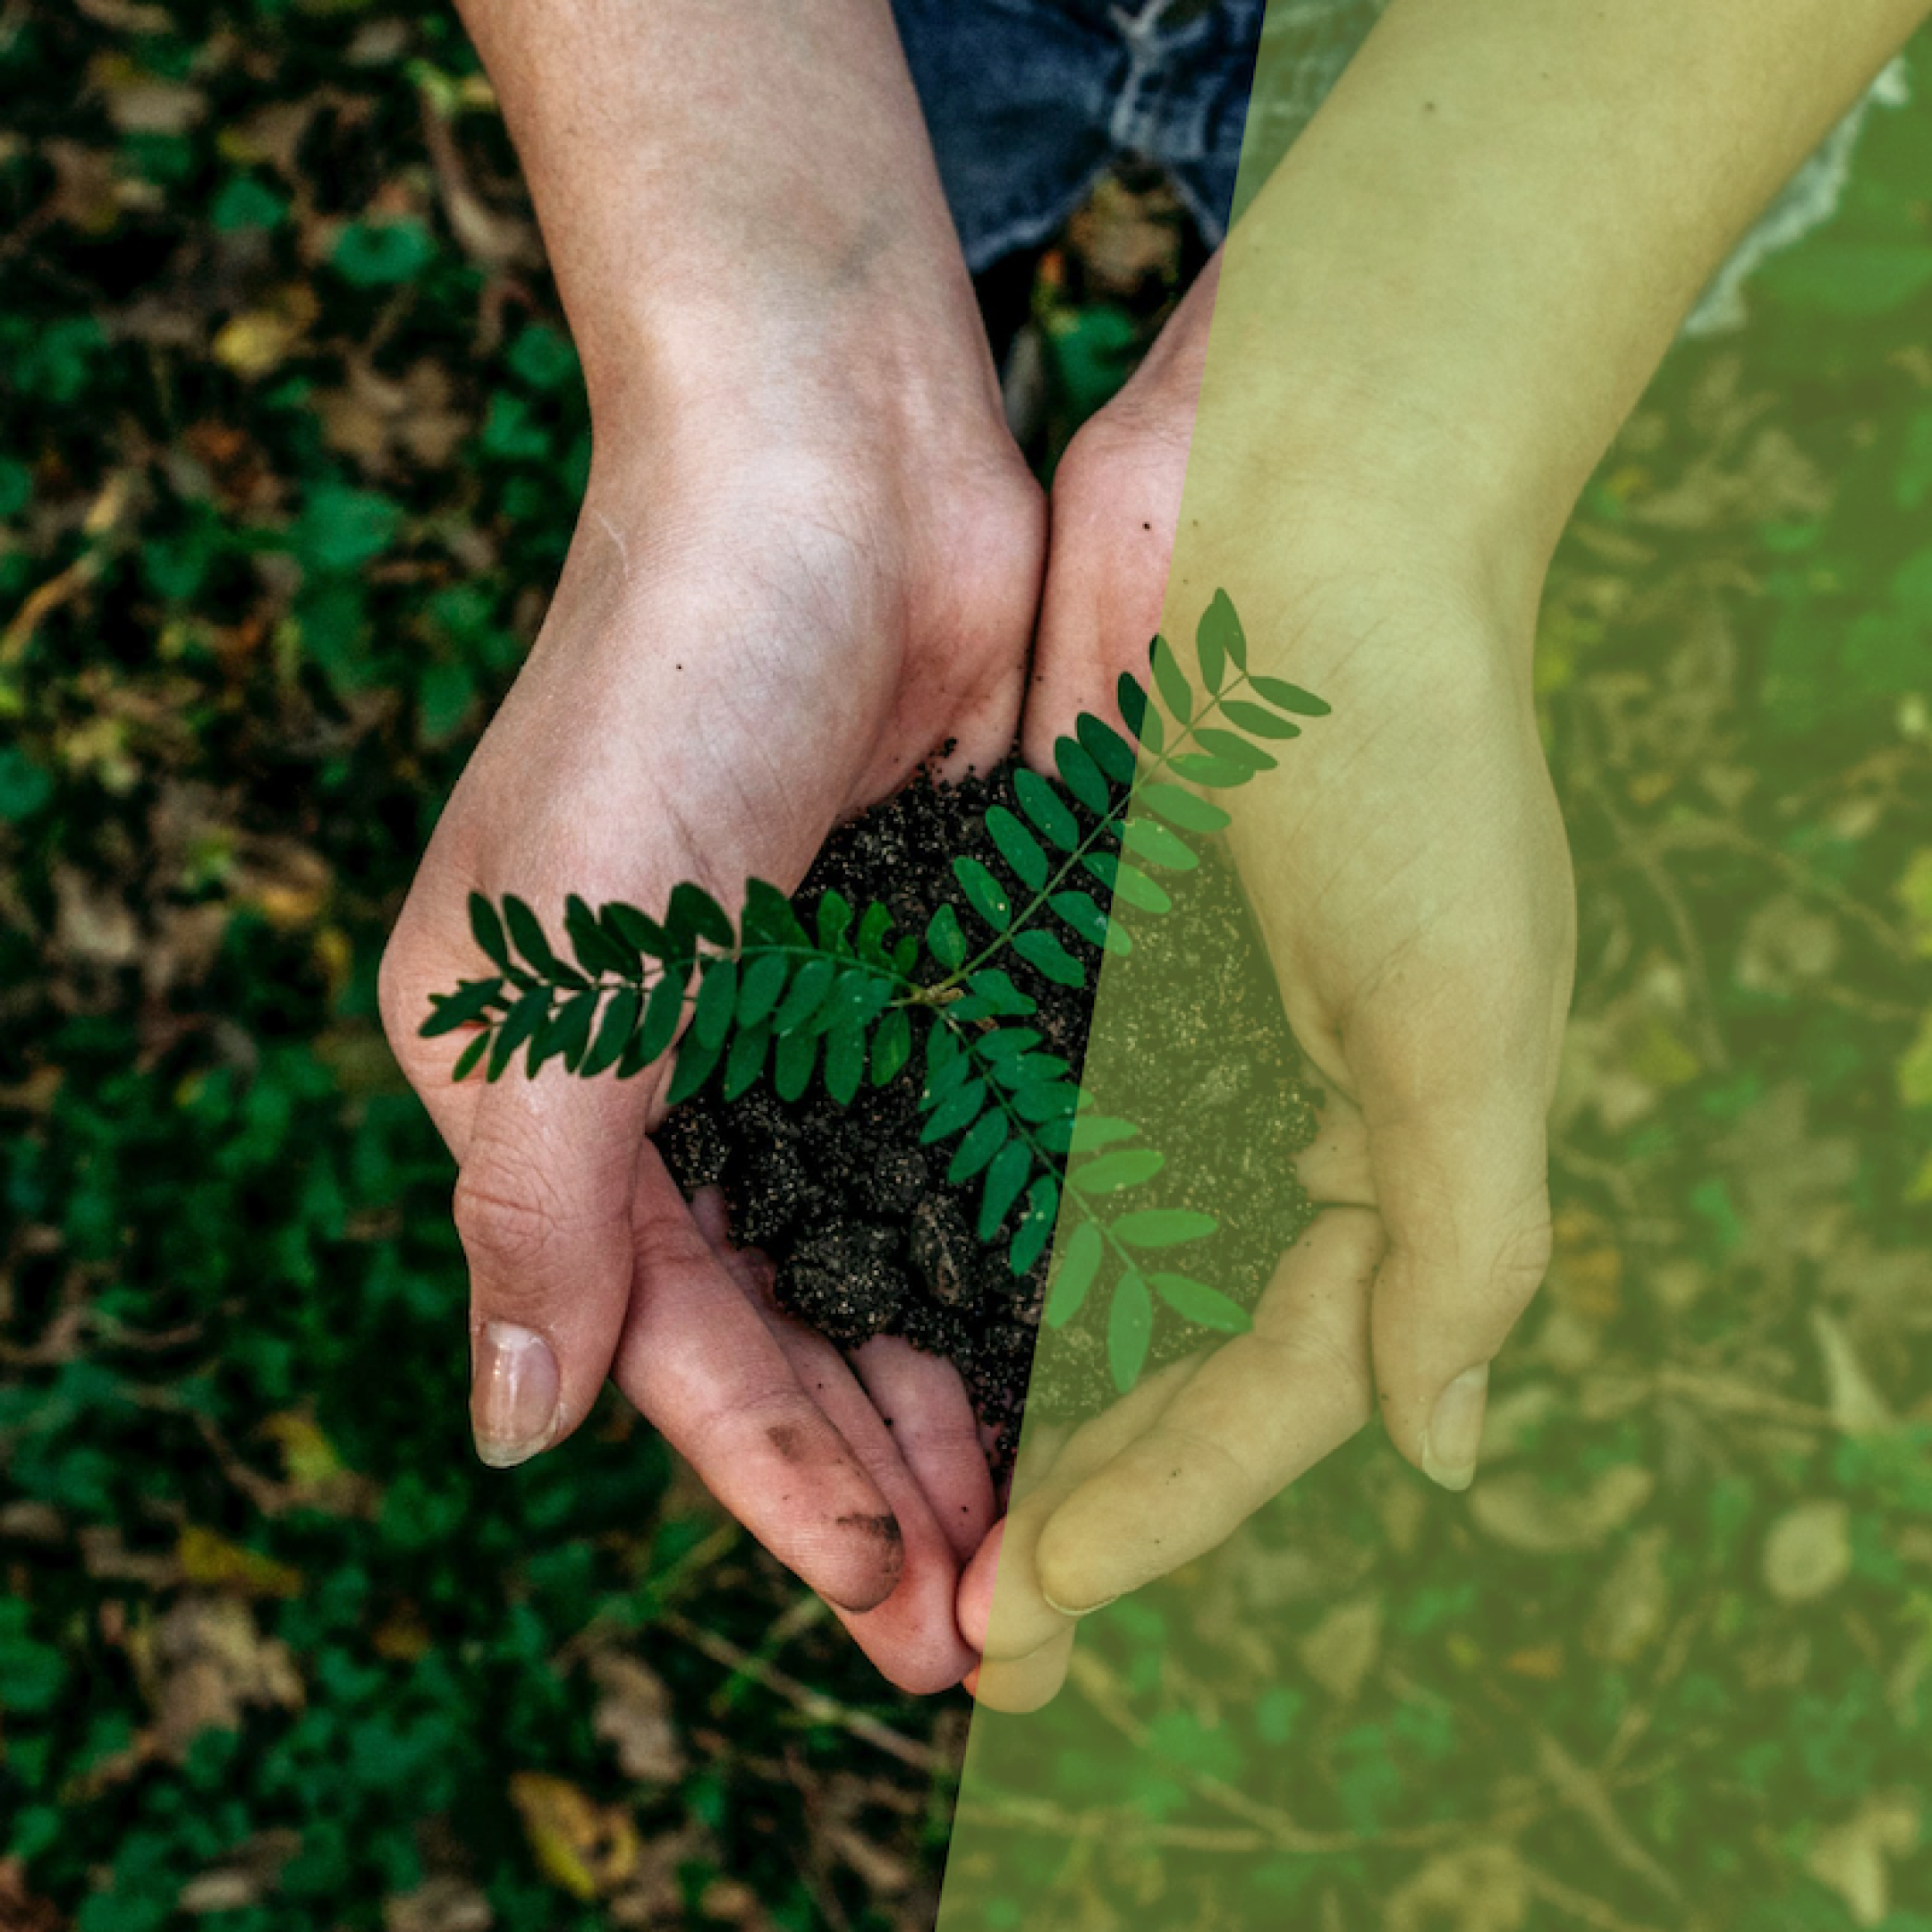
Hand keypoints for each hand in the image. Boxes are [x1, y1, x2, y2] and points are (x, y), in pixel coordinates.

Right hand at [380, 365, 1042, 1692]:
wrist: (829, 464)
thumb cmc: (669, 681)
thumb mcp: (557, 959)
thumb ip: (534, 1201)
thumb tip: (509, 1428)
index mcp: (555, 1092)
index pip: (670, 1340)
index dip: (779, 1484)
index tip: (893, 1607)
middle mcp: (681, 1078)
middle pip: (788, 1329)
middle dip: (881, 1477)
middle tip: (992, 1629)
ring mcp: (813, 1025)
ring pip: (888, 1262)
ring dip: (960, 1393)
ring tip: (1050, 1532)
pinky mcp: (929, 963)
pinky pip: (974, 1150)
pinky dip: (1022, 1251)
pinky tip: (1098, 1346)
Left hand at [961, 261, 1576, 1707]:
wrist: (1297, 505)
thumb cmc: (1408, 747)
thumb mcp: (1465, 1011)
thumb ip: (1464, 1243)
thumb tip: (1437, 1454)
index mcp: (1368, 1158)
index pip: (1257, 1388)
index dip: (1153, 1508)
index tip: (1030, 1610)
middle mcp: (1242, 1121)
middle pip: (1134, 1356)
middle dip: (1045, 1490)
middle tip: (947, 1630)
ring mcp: (1135, 1042)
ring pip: (1039, 1265)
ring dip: (966, 1388)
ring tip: (879, 1518)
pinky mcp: (1042, 956)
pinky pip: (972, 1126)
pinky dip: (917, 1223)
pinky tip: (843, 1306)